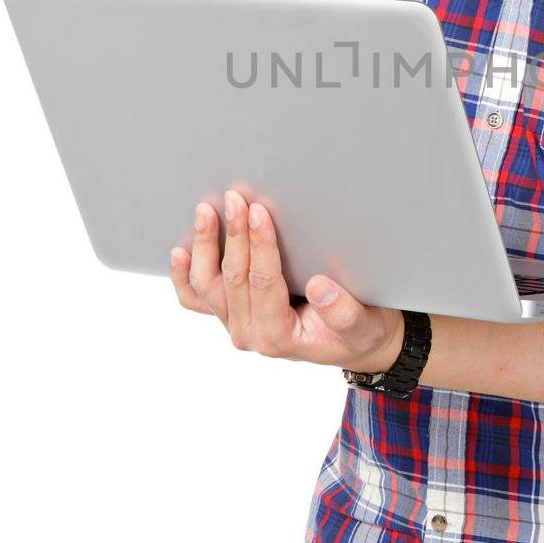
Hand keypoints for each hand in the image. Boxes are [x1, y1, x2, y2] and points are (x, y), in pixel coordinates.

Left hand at [169, 189, 405, 371]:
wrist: (356, 343)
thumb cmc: (360, 331)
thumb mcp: (363, 324)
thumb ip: (343, 313)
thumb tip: (319, 287)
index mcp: (279, 337)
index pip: (263, 283)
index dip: (260, 245)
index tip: (260, 212)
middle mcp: (251, 333)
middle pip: (233, 278)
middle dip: (234, 235)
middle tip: (235, 199)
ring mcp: (237, 324)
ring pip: (207, 285)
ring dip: (205, 246)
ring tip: (206, 212)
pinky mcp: (231, 314)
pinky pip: (198, 298)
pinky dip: (184, 276)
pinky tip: (180, 252)